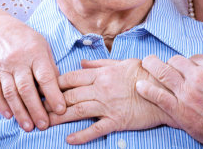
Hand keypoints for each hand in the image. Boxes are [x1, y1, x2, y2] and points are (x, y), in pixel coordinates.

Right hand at [0, 17, 63, 131]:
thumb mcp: (42, 45)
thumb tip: (58, 88)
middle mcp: (18, 60)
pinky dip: (1, 105)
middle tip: (44, 125)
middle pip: (26, 89)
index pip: (45, 77)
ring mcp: (2, 67)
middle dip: (36, 109)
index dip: (53, 95)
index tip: (61, 109)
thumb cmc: (24, 38)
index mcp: (35, 53)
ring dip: (20, 112)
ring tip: (28, 126)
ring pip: (10, 93)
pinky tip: (9, 116)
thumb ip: (50, 66)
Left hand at [51, 59, 170, 144]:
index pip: (71, 78)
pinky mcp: (117, 121)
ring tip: (43, 124)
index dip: (53, 84)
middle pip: (69, 95)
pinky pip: (96, 129)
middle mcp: (101, 89)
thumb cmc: (145, 74)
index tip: (40, 89)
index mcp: (102, 74)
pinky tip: (69, 139)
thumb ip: (99, 63)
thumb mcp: (121, 63)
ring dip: (58, 118)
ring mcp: (108, 106)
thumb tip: (81, 63)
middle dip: (50, 103)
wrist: (167, 90)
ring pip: (77, 111)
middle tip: (35, 109)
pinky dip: (82, 135)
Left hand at [135, 54, 202, 145]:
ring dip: (152, 66)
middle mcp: (199, 77)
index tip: (185, 68)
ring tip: (146, 64)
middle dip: (169, 63)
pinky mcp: (180, 110)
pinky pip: (158, 96)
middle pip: (176, 62)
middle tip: (161, 63)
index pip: (193, 58)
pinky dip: (147, 90)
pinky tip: (139, 86)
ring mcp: (188, 93)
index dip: (188, 63)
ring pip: (163, 73)